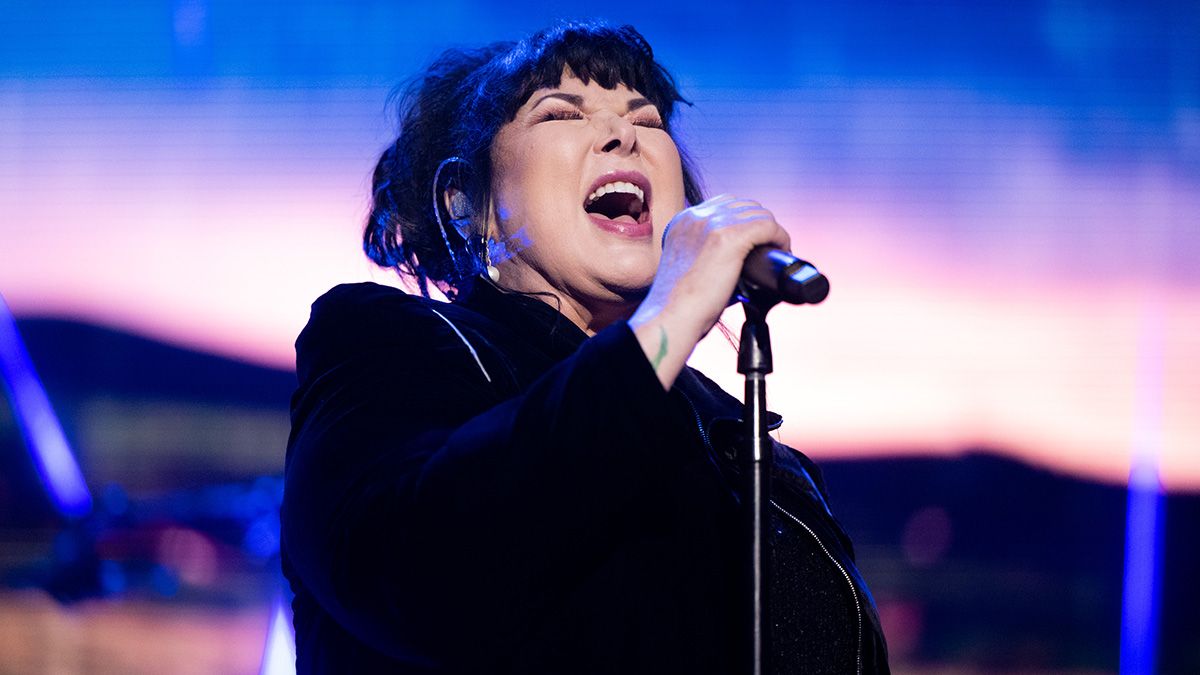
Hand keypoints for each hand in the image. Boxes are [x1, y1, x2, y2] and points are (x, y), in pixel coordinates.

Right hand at [629, 194, 791, 388]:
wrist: (673, 315)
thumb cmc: (680, 302)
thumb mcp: (686, 265)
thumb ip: (703, 253)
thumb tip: (732, 260)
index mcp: (684, 220)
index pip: (724, 205)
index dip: (743, 221)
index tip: (751, 241)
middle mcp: (697, 216)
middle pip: (743, 206)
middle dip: (758, 224)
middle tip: (765, 248)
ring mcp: (714, 223)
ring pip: (758, 214)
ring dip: (771, 231)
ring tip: (774, 251)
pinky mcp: (731, 237)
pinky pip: (768, 226)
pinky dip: (780, 238)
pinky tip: (780, 251)